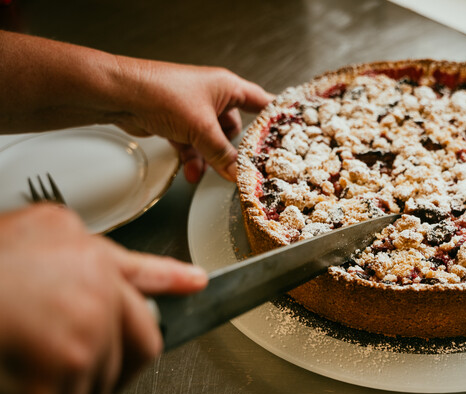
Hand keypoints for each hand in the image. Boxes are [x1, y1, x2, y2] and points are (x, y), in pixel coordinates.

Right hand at [0, 205, 207, 393]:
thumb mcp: (30, 232)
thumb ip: (82, 246)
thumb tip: (116, 263)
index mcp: (90, 263)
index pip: (147, 280)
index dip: (172, 282)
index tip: (196, 285)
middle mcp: (96, 305)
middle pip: (140, 344)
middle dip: (116, 350)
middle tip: (71, 346)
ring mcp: (82, 352)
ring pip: (103, 381)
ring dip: (73, 379)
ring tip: (24, 354)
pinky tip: (15, 378)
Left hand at [111, 59, 272, 183]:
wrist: (119, 96)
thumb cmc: (160, 93)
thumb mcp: (202, 129)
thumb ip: (223, 154)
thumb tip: (238, 172)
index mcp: (227, 87)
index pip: (262, 102)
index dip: (274, 119)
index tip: (286, 138)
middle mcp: (213, 96)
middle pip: (236, 128)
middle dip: (235, 150)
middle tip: (243, 167)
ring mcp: (194, 110)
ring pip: (213, 141)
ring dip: (211, 158)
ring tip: (211, 173)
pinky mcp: (177, 122)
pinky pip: (194, 145)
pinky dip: (193, 159)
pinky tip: (192, 172)